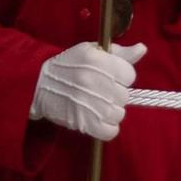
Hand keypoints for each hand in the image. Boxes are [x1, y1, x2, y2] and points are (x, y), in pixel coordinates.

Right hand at [30, 40, 146, 140]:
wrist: (38, 84)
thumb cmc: (68, 65)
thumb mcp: (91, 51)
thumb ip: (119, 52)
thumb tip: (142, 49)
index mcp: (99, 61)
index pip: (129, 75)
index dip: (121, 77)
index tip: (110, 78)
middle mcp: (95, 81)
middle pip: (125, 96)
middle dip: (115, 95)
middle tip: (100, 92)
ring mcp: (90, 104)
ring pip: (119, 114)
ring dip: (111, 111)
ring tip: (97, 105)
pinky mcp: (84, 123)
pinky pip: (111, 131)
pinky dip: (107, 128)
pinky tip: (97, 119)